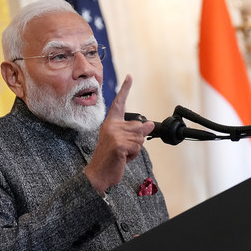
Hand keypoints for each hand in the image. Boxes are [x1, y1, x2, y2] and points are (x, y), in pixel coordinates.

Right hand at [84, 75, 154, 193]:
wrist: (99, 173)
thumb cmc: (111, 158)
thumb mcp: (125, 143)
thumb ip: (136, 133)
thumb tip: (150, 125)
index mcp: (111, 123)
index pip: (120, 103)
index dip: (125, 89)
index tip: (130, 76)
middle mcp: (112, 126)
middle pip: (140, 127)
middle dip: (137, 141)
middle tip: (123, 150)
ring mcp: (115, 134)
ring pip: (140, 138)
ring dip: (135, 150)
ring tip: (122, 154)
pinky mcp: (119, 144)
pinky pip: (137, 147)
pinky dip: (133, 156)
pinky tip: (122, 158)